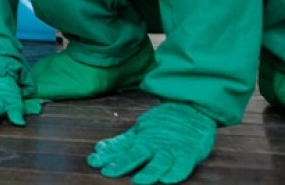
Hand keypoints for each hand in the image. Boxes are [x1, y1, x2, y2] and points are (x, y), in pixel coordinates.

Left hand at [87, 102, 215, 183]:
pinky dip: (177, 171)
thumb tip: (99, 149)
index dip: (107, 156)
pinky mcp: (188, 152)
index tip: (93, 161)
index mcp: (140, 139)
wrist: (190, 108)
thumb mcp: (138, 132)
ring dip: (150, 170)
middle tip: (108, 171)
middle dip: (122, 163)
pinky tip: (168, 179)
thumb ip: (120, 143)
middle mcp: (153, 144)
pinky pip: (183, 164)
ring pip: (160, 160)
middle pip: (136, 154)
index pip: (121, 149)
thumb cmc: (162, 125)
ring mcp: (171, 147)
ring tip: (139, 180)